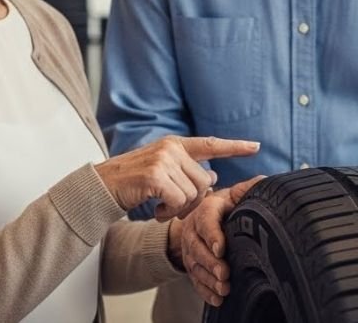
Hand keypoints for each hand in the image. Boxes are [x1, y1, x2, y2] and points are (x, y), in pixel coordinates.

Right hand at [93, 136, 258, 220]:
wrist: (101, 188)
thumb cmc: (132, 184)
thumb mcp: (162, 172)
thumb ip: (186, 171)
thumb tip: (213, 175)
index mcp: (175, 144)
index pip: (211, 144)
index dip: (235, 146)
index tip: (256, 146)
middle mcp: (171, 148)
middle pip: (204, 181)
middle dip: (193, 201)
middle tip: (172, 208)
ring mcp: (163, 160)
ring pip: (192, 194)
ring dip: (178, 209)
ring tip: (160, 208)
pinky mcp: (155, 175)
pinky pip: (178, 201)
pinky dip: (169, 213)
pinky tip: (155, 212)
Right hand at [175, 176, 265, 306]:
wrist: (215, 215)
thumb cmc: (232, 203)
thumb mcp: (240, 192)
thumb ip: (250, 187)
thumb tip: (263, 184)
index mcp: (207, 208)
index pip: (206, 220)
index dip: (212, 235)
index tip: (221, 249)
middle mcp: (194, 228)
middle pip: (197, 247)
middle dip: (210, 262)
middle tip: (224, 274)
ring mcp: (191, 248)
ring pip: (195, 266)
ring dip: (208, 279)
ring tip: (224, 289)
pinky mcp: (193, 264)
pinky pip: (195, 280)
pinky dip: (205, 291)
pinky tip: (217, 298)